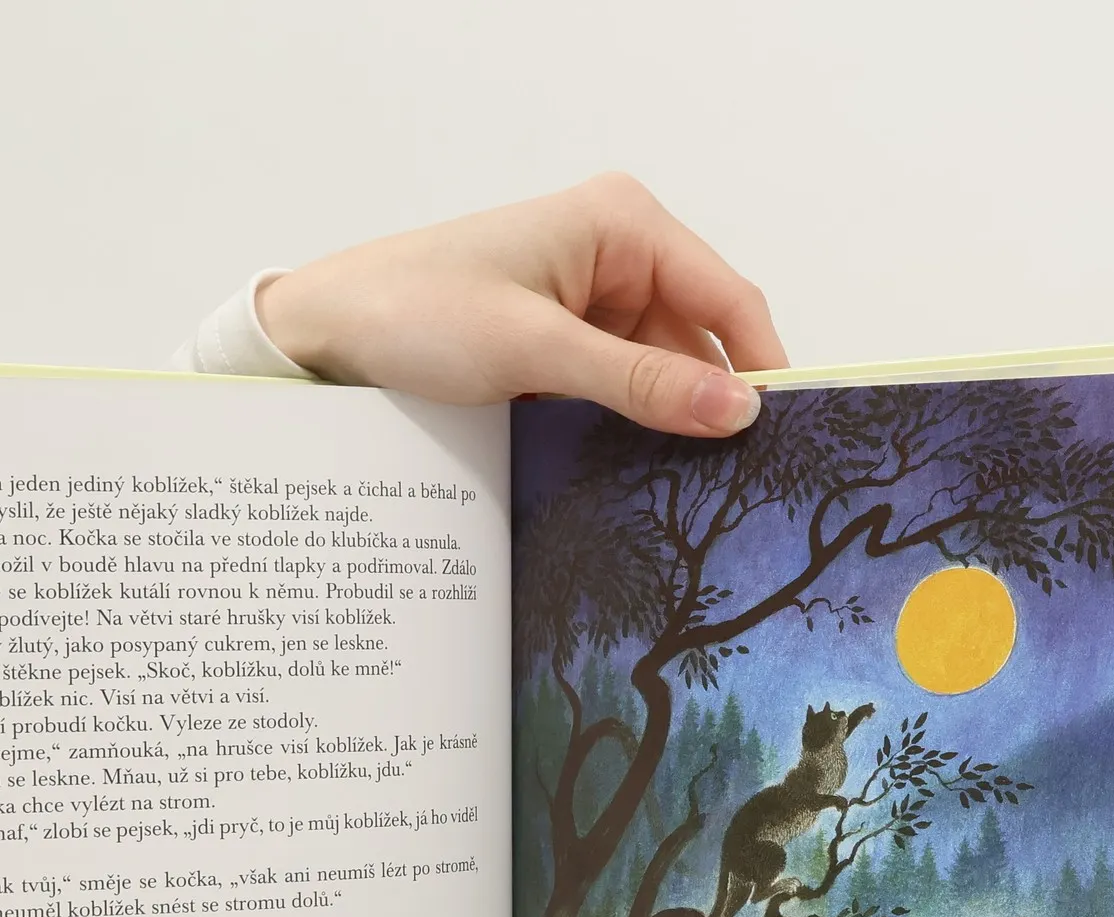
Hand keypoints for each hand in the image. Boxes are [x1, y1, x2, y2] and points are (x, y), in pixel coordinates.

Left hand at [257, 174, 785, 437]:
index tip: (786, 441)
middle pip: (699, 344)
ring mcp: (589, 305)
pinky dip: (626, 430)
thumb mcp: (534, 350)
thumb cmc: (415, 312)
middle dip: (710, 408)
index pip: (727, 299)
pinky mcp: (562, 348)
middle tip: (736, 489)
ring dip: (665, 428)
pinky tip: (633, 476)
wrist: (326, 336)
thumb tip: (736, 411)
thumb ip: (639, 383)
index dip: (762, 368)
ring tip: (684, 494)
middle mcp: (617, 255)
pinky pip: (619, 393)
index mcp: (623, 224)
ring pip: (660, 377)